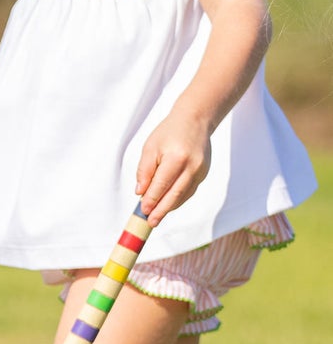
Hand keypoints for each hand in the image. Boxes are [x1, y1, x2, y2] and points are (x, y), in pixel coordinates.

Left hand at [135, 107, 212, 224]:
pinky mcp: (204, 174)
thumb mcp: (150, 147)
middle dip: (162, 210)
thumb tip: (140, 193)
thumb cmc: (168, 133)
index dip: (152, 199)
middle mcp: (192, 167)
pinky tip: (167, 205)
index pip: (162, 184)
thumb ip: (145, 171)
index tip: (143, 210)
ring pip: (183, 195)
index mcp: (177, 158)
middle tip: (150, 223)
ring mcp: (201, 171)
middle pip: (175, 195)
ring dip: (170, 207)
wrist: (196, 120)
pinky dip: (178, 199)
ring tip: (156, 217)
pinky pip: (189, 191)